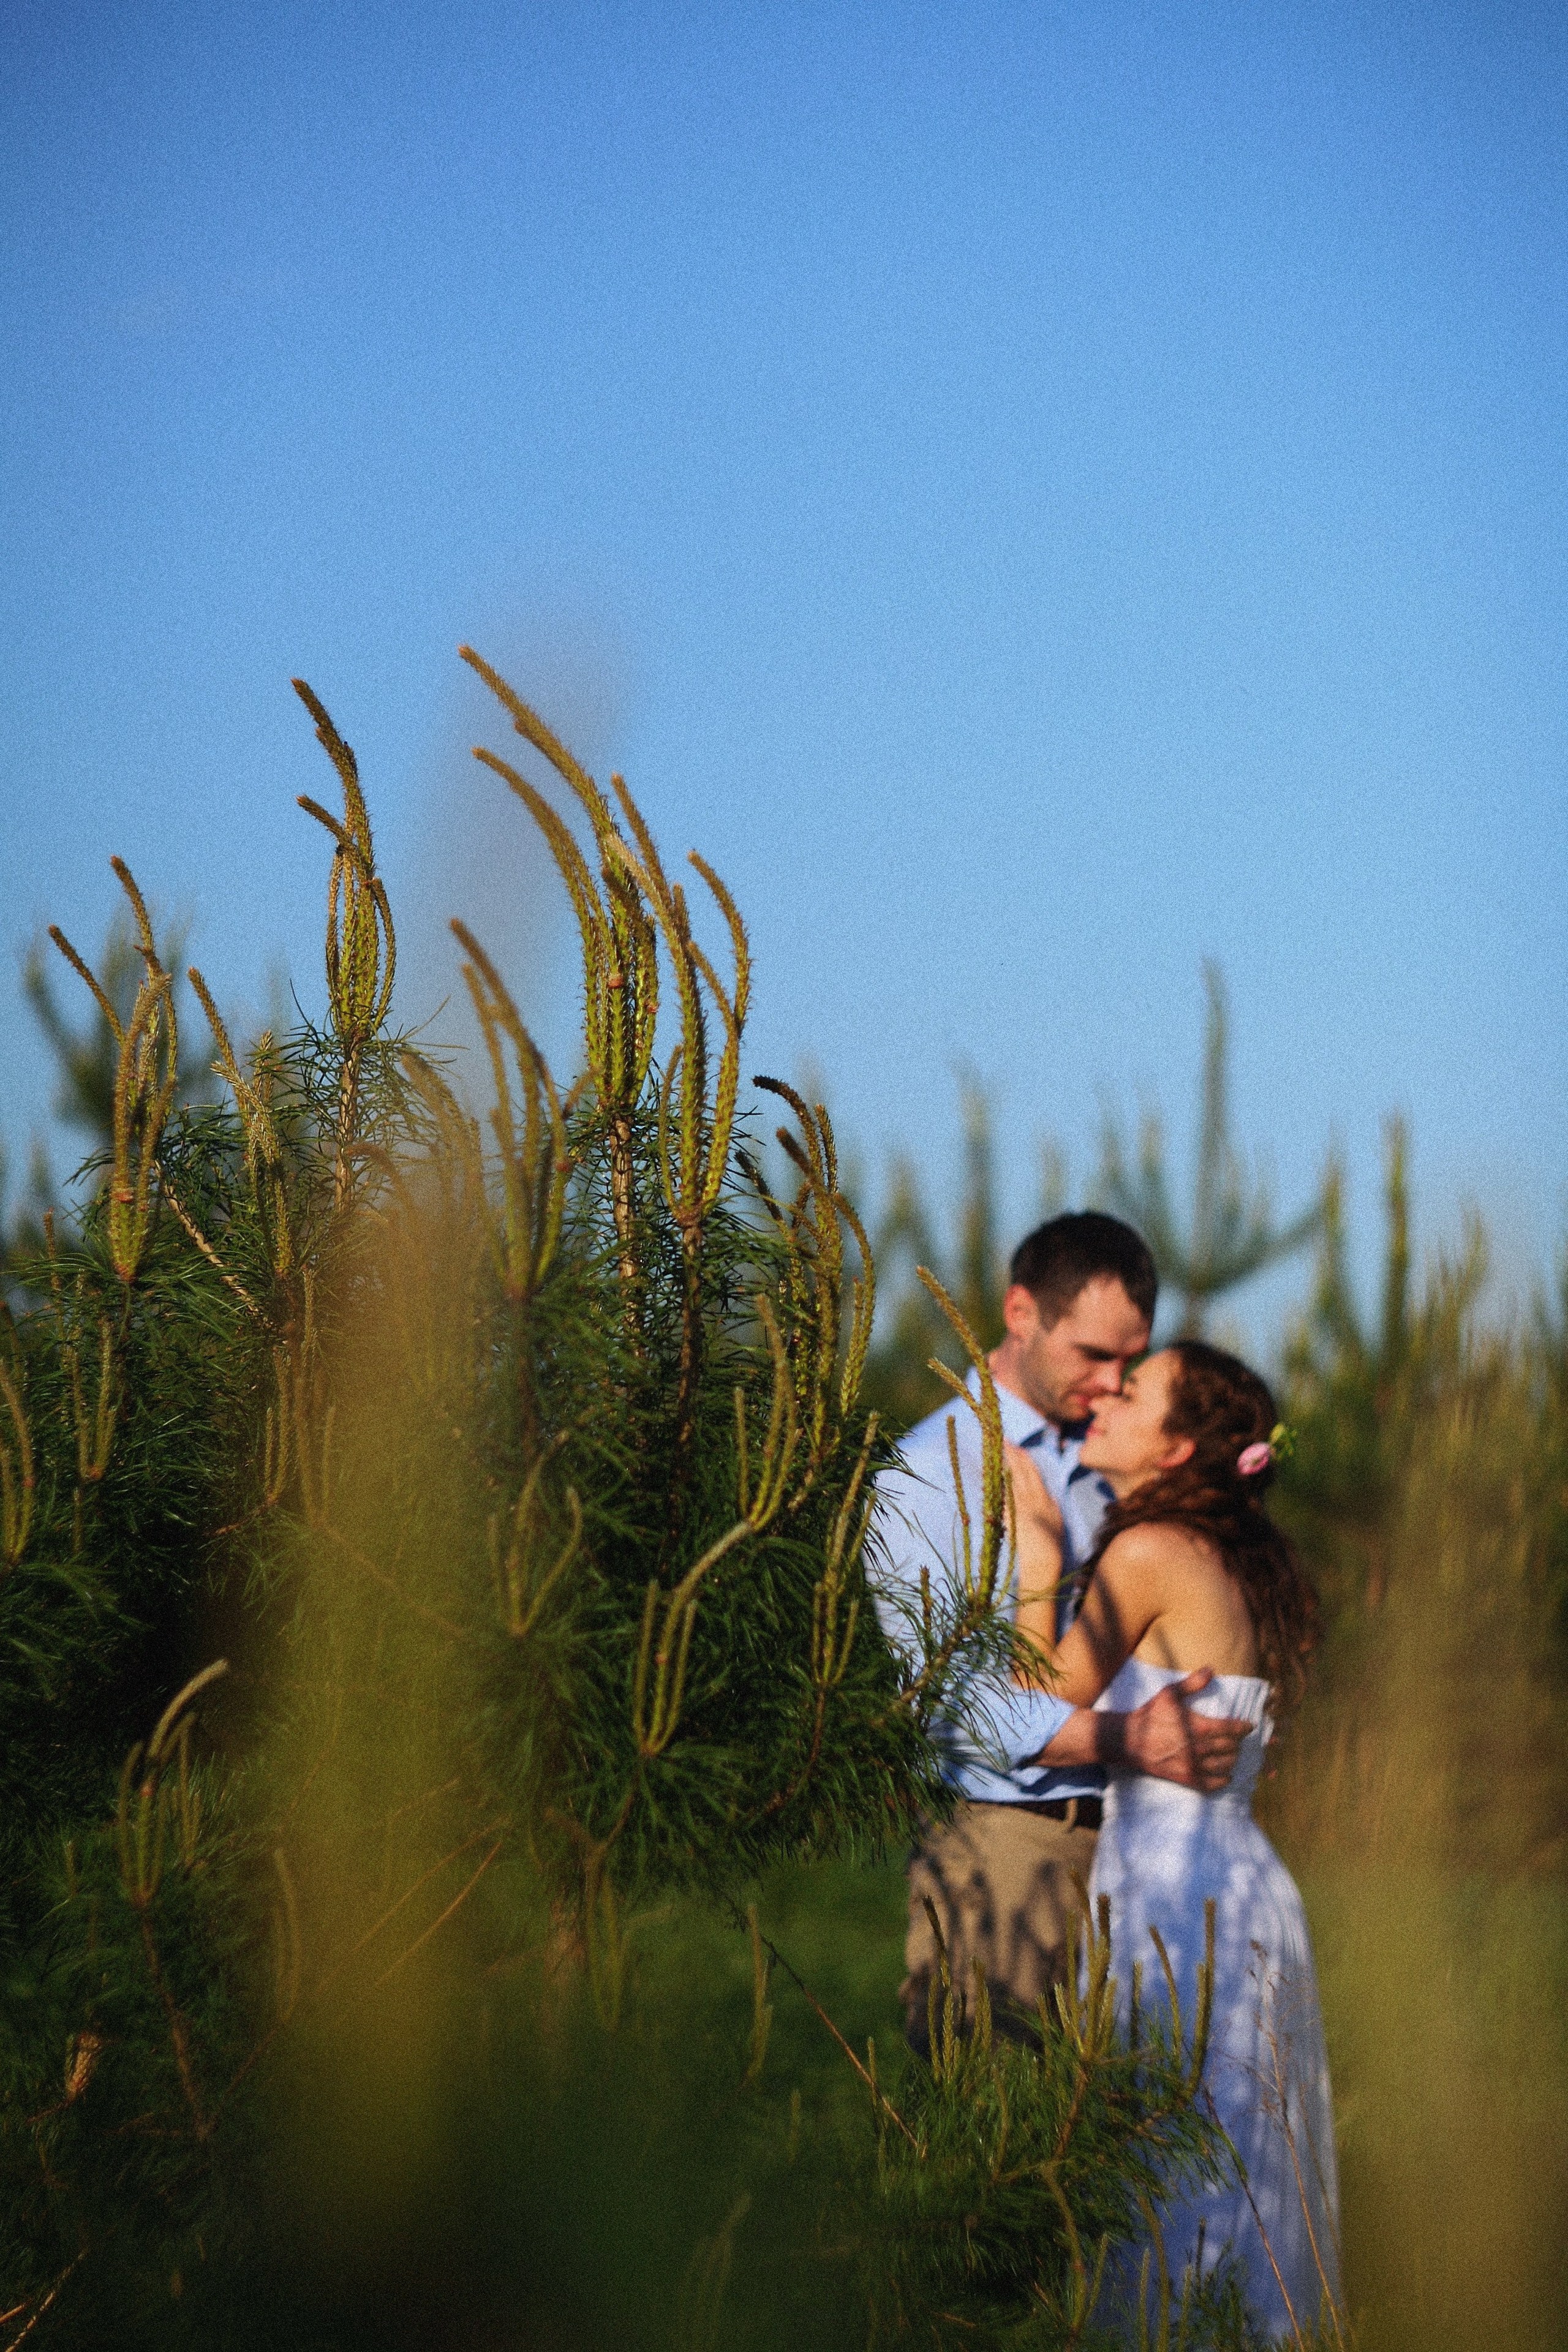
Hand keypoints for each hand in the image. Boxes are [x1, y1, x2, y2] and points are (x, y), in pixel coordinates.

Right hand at [1118, 1670, 1248, 1792]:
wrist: (1130, 1740)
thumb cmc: (1150, 1715)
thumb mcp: (1170, 1694)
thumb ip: (1192, 1683)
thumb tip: (1211, 1670)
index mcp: (1199, 1727)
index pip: (1232, 1728)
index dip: (1244, 1727)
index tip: (1249, 1726)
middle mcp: (1200, 1748)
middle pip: (1231, 1748)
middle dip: (1238, 1743)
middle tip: (1237, 1739)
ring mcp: (1193, 1765)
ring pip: (1225, 1766)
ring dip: (1232, 1760)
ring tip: (1232, 1754)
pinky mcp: (1186, 1778)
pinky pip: (1211, 1784)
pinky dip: (1223, 1781)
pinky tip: (1226, 1776)